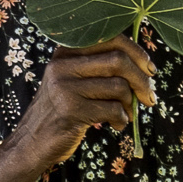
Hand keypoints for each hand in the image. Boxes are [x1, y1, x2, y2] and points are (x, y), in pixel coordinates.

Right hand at [0, 40, 153, 181]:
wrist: (32, 143)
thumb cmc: (62, 111)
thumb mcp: (74, 80)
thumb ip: (99, 67)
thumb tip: (144, 65)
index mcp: (66, 51)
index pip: (110, 38)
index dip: (136, 52)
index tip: (150, 70)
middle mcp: (63, 64)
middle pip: (118, 61)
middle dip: (141, 81)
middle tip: (150, 97)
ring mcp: (65, 86)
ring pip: (118, 87)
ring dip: (131, 105)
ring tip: (125, 115)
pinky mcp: (71, 110)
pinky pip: (113, 110)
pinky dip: (122, 119)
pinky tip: (116, 125)